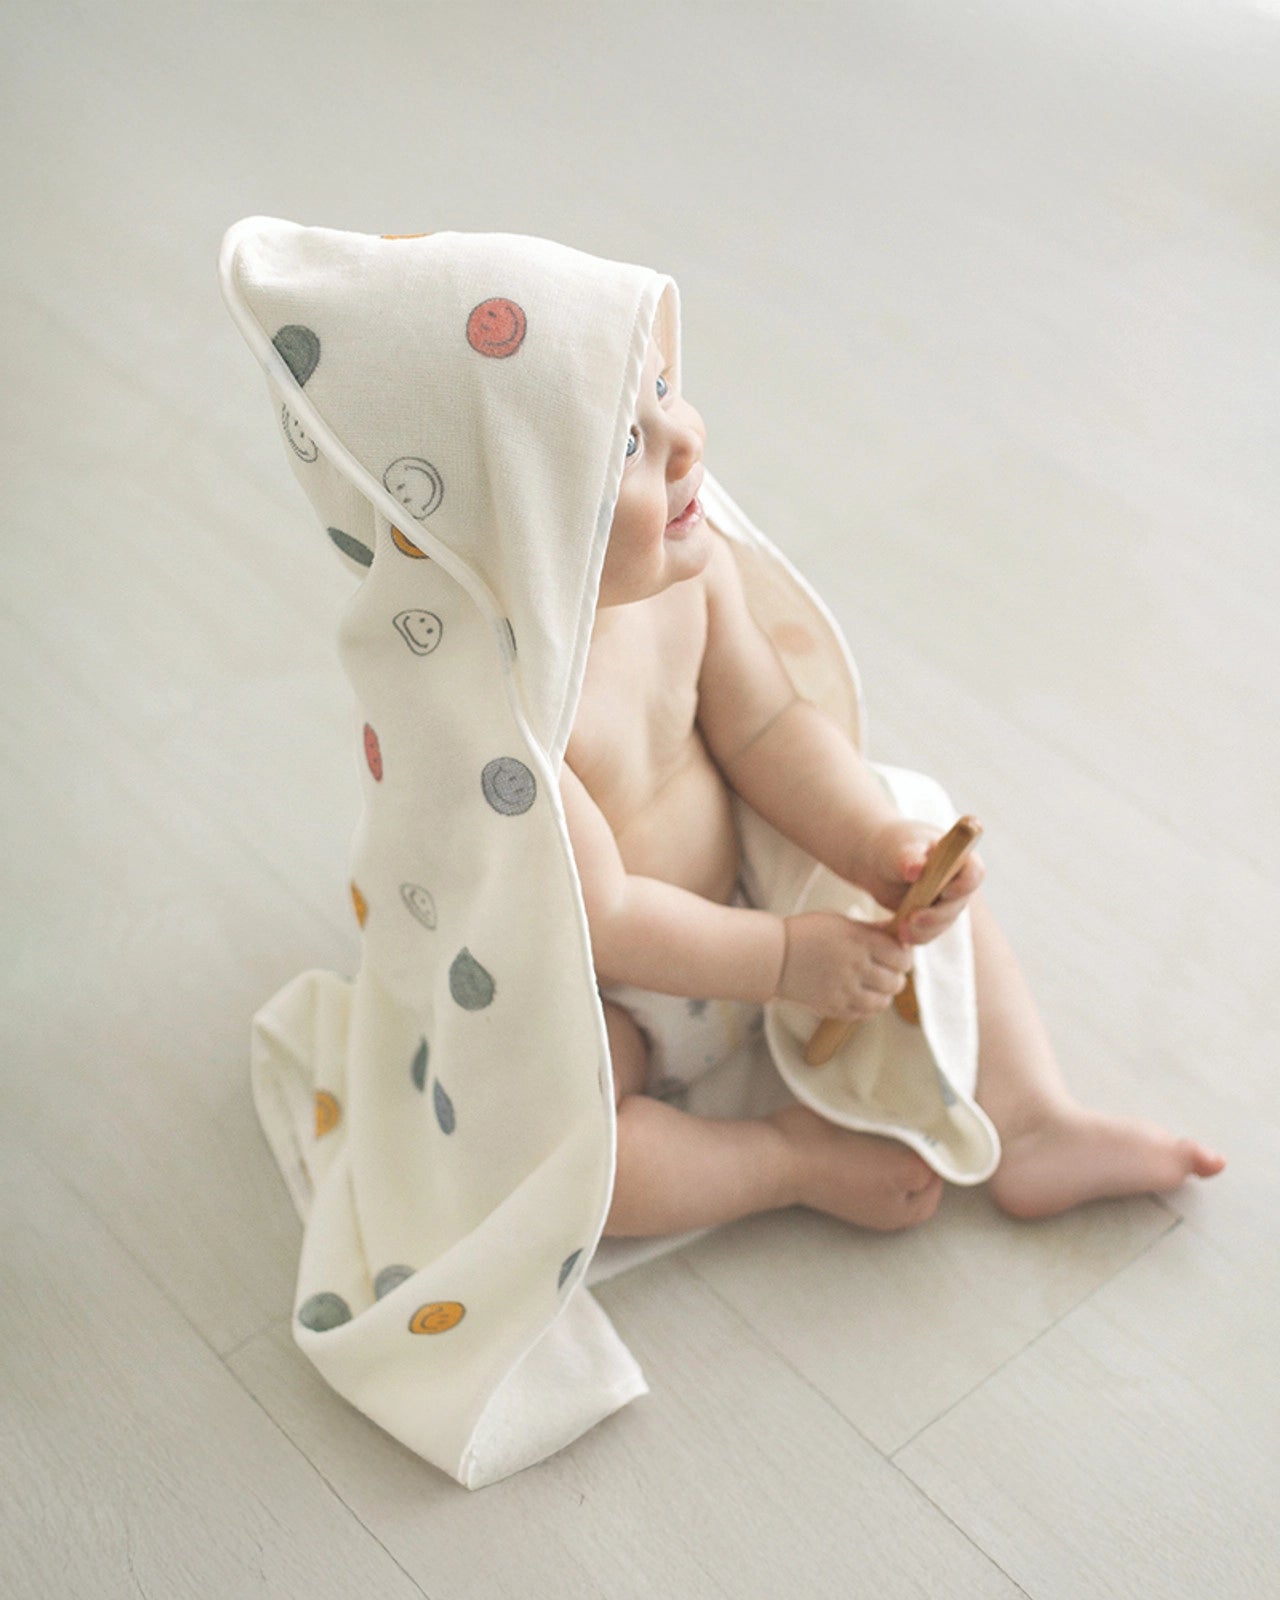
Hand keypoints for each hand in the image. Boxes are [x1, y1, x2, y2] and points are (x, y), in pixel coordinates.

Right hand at [777, 912, 913, 1019]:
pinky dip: (868, 1007)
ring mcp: (845, 990)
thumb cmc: (807, 934)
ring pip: (883, 1001)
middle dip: (896, 976)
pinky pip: (864, 1014)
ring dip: (884, 994)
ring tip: (875, 986)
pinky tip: (862, 995)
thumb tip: (900, 934)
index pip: (901, 957)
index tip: (898, 956)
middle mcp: (855, 966)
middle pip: (896, 981)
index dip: (904, 957)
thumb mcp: (841, 922)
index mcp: (859, 941)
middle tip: (888, 971)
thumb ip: (872, 930)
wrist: (774, 957)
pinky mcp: (834, 1008)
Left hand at [860, 819, 984, 944]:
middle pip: (958, 904)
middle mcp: (957, 881)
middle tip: (913, 918)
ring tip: (903, 930)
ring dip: (925, 929)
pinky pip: (929, 932)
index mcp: (957, 857)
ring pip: (944, 922)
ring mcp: (945, 901)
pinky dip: (916, 935)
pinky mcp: (931, 917)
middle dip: (938, 915)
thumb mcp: (898, 848)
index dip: (965, 885)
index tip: (945, 892)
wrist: (879, 862)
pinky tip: (900, 935)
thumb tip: (917, 869)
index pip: (974, 872)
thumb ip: (909, 858)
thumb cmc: (894, 846)